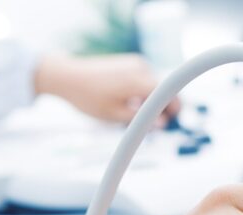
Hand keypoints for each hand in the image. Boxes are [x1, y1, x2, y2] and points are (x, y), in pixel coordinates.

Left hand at [33, 53, 180, 122]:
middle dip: (160, 107)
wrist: (67, 76)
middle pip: (162, 90)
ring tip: (130, 112)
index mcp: (138, 81)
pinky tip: (125, 101)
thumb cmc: (88, 97)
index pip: (169, 93)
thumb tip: (162, 123)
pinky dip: (141, 91)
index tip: (172, 120)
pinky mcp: (130, 62)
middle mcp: (141, 67)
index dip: (175, 108)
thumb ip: (141, 120)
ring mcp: (135, 62)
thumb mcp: (114, 115)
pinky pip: (144, 79)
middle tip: (149, 124)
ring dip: (149, 100)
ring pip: (153, 85)